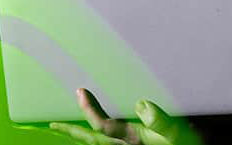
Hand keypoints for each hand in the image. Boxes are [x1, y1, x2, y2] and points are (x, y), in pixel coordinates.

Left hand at [45, 88, 199, 144]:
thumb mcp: (178, 134)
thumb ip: (162, 121)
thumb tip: (141, 105)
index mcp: (134, 140)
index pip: (104, 127)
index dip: (90, 110)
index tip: (80, 92)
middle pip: (93, 140)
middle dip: (73, 131)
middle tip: (53, 124)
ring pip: (99, 143)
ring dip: (82, 136)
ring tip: (68, 128)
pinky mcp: (135, 144)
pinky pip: (109, 142)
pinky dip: (98, 137)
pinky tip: (96, 134)